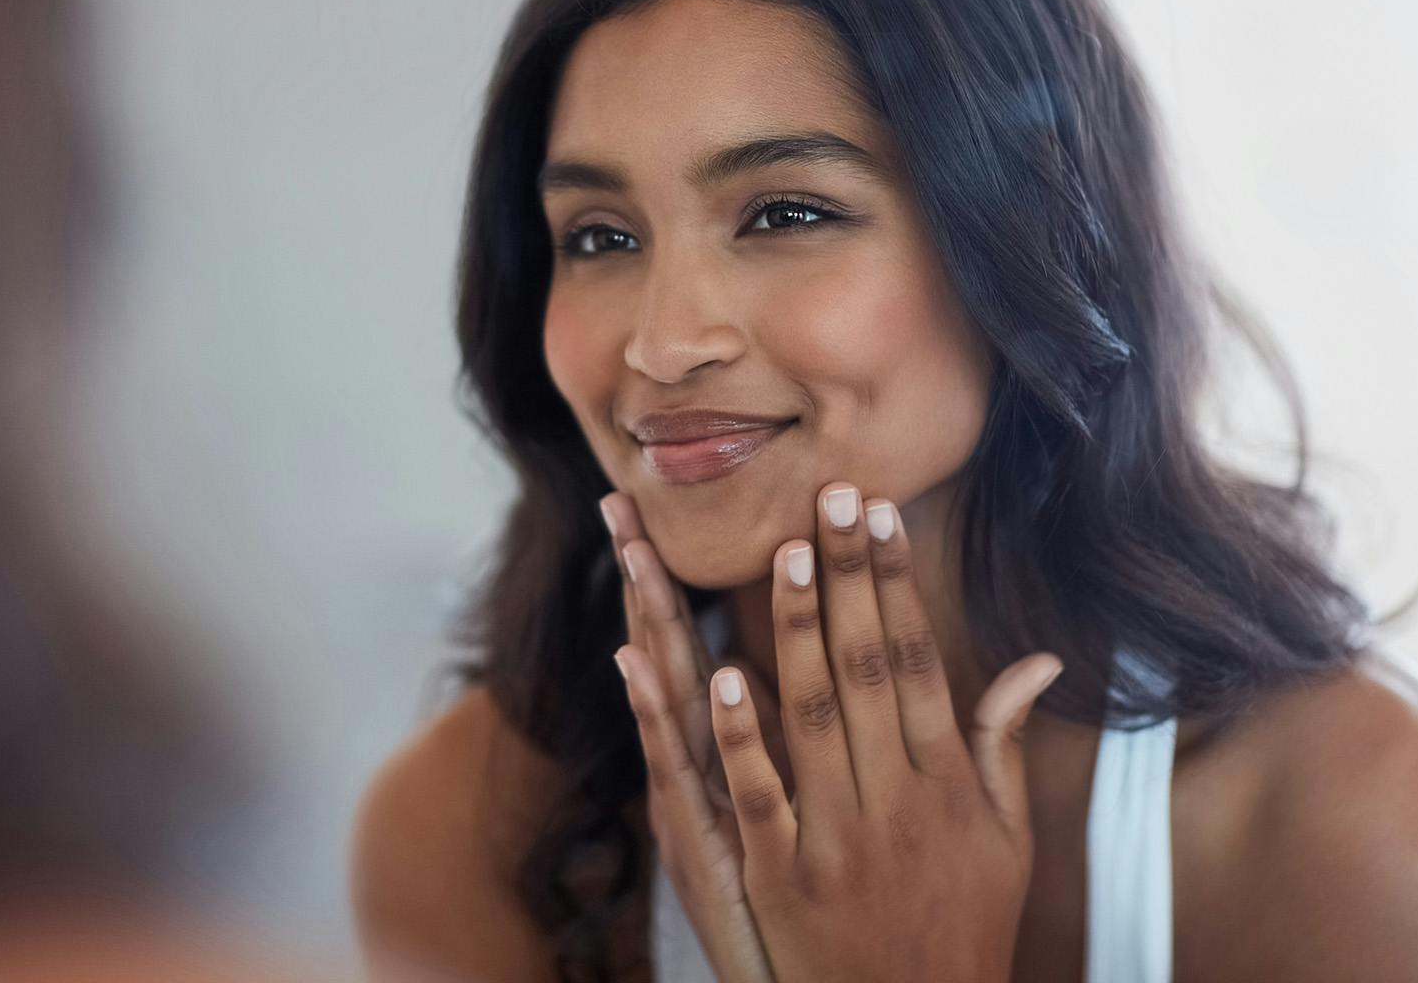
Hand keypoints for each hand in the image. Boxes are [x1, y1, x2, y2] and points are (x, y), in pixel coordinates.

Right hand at [601, 491, 782, 982]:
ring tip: (631, 554)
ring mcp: (691, 803)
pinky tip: (642, 664)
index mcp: (721, 756)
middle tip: (618, 503)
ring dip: (650, 622)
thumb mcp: (787, 820)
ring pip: (667, 697)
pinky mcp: (698, 844)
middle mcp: (694, 771)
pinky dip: (667, 717)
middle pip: (667, 655)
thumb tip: (760, 677)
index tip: (647, 514)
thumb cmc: (800, 913)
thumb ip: (787, 744)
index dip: (672, 582)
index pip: (696, 647)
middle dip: (645, 578)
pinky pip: (681, 769)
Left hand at [606, 482, 1062, 982]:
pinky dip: (741, 736)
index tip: (879, 516)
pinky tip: (723, 672)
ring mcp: (840, 841)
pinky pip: (759, 796)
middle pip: (868, 670)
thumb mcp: (1007, 840)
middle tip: (830, 496)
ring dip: (801, 634)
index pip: (918, 661)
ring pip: (815, 719)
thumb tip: (1037, 662)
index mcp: (950, 784)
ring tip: (787, 555)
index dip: (897, 586)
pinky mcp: (782, 880)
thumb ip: (1003, 744)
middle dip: (850, 579)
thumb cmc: (964, 925)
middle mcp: (900, 803)